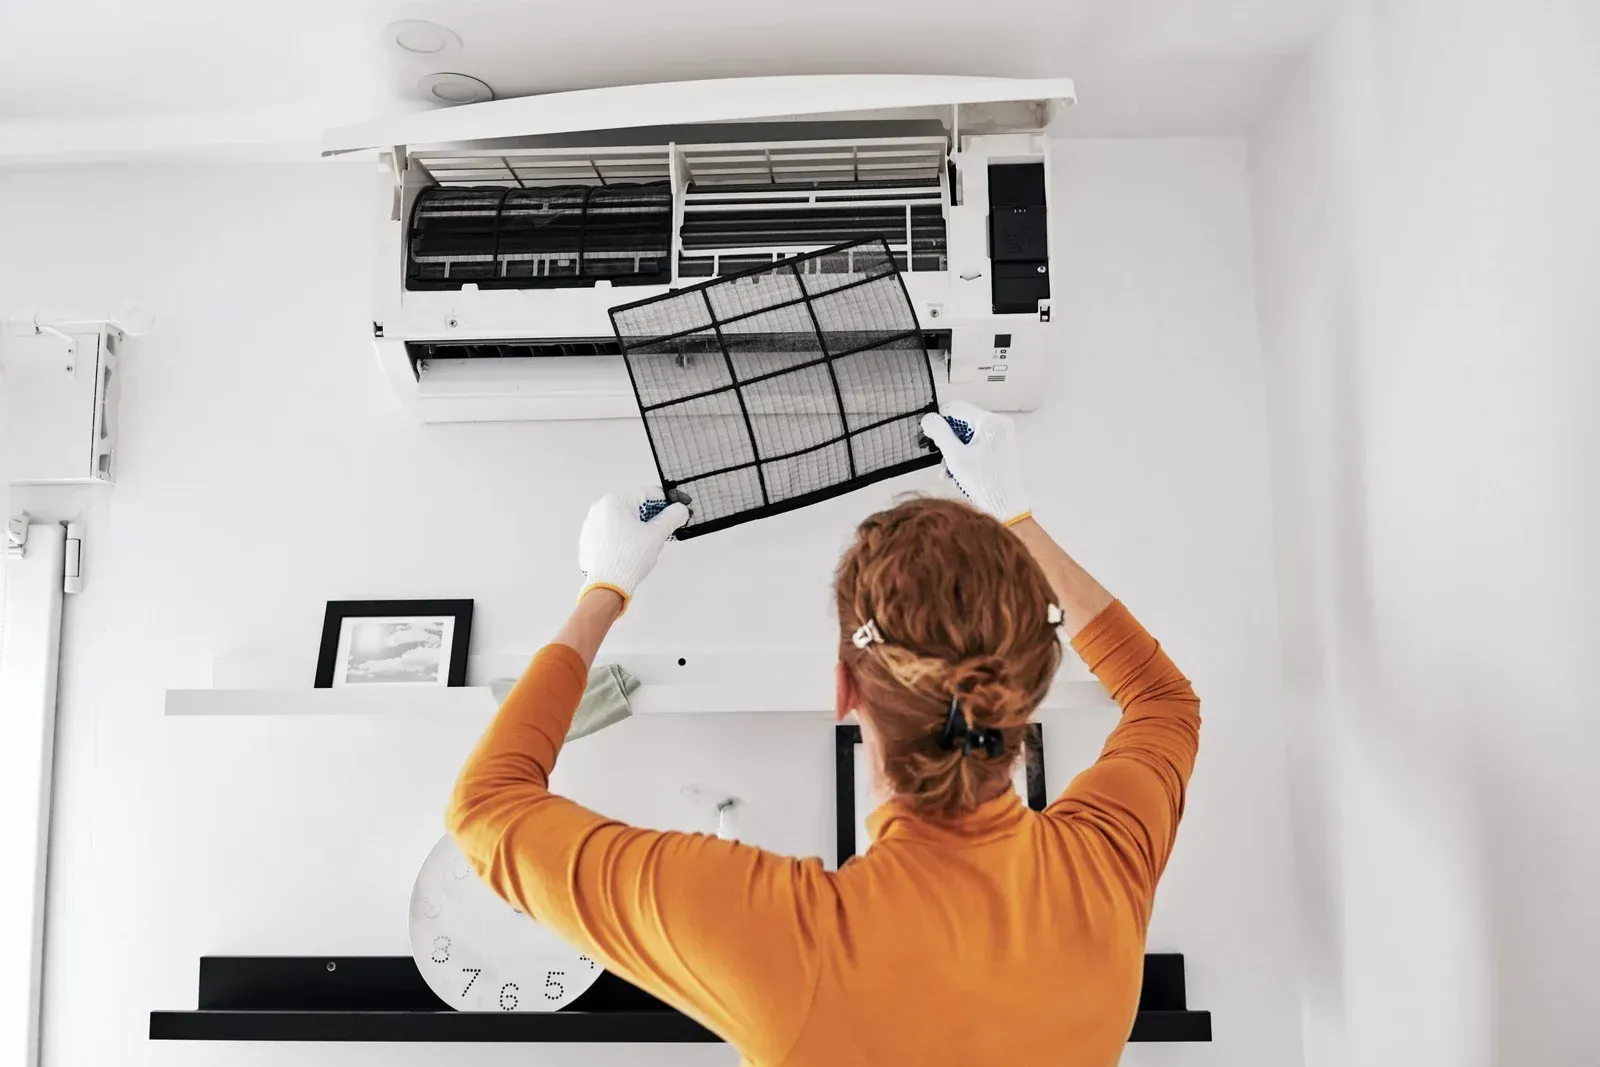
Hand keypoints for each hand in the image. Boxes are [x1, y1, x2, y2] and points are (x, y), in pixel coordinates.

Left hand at [577, 490, 689, 611]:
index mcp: (615, 501)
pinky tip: (633, 550)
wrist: (607, 585)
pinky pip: (612, 533)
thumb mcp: (656, 534)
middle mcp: (600, 509)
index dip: (666, 501)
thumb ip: (671, 517)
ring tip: (648, 544)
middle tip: (665, 529)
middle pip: (634, 507)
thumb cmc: (627, 559)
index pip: (647, 494)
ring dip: (638, 527)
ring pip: (623, 520)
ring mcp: (592, 525)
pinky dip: (625, 537)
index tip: (677, 508)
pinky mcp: (590, 540)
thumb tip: (679, 510)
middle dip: (652, 517)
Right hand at [919, 401, 1031, 525]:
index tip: (929, 436)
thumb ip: (940, 433)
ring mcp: (1000, 436)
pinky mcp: (1000, 447)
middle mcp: (998, 424)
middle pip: (961, 422)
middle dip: (947, 440)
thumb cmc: (985, 482)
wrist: (1005, 505)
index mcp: (990, 422)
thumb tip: (928, 418)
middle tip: (940, 457)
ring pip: (966, 435)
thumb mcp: (955, 456)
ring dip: (953, 451)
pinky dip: (964, 455)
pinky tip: (957, 472)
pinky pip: (975, 444)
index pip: (955, 408)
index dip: (939, 421)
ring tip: (947, 470)